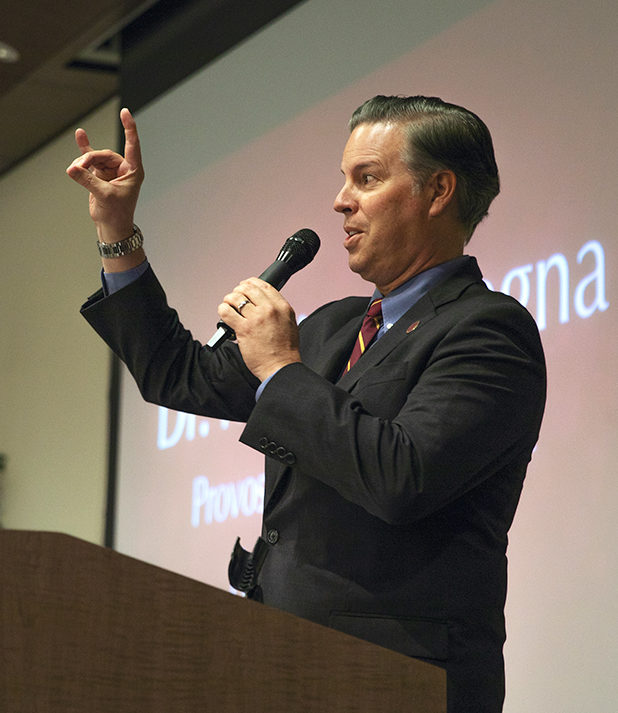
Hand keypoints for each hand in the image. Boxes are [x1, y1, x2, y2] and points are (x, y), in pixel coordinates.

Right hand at [66, 108, 143, 242]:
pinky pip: (90, 160)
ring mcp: (111, 171)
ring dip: (83, 163)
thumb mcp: (104, 196)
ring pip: (94, 158)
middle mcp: (123, 169)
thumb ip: (88, 180)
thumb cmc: (116, 214)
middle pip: (104, 154)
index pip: (132, 144)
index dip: (129, 128)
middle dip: (90, 159)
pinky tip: (80, 135)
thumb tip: (72, 169)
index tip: (125, 112)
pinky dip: (84, 150)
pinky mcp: (99, 175)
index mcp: (133, 171)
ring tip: (74, 170)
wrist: (112, 227)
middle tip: (77, 168)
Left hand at [218, 278, 301, 381]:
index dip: (250, 283)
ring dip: (229, 300)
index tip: (245, 286)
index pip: (263, 285)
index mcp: (282, 307)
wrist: (280, 367)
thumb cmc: (285, 350)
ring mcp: (256, 318)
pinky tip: (225, 316)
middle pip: (247, 288)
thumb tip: (263, 302)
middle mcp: (269, 310)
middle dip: (238, 290)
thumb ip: (277, 310)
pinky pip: (226, 312)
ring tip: (229, 307)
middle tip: (235, 297)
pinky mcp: (244, 329)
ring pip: (235, 297)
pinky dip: (223, 311)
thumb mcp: (289, 323)